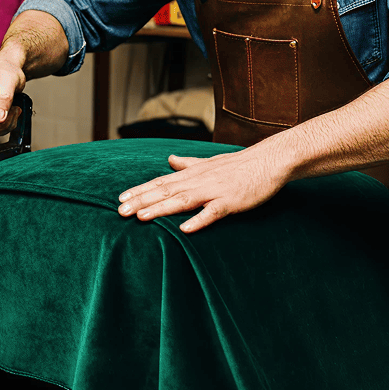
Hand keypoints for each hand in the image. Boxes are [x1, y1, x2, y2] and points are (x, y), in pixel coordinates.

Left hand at [116, 144, 289, 233]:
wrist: (268, 161)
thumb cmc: (238, 165)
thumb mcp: (209, 163)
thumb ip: (188, 163)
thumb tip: (170, 160)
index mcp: (192, 174)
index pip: (160, 182)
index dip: (140, 191)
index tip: (121, 200)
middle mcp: (198, 181)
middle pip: (165, 191)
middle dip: (141, 201)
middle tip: (120, 212)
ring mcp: (213, 191)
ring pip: (182, 201)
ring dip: (161, 209)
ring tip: (142, 217)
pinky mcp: (230, 202)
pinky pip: (212, 213)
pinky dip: (198, 220)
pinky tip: (184, 229)